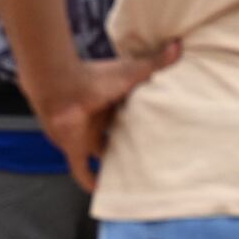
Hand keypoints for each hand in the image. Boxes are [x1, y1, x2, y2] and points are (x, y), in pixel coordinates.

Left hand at [27, 42, 182, 189]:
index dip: (141, 121)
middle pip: (117, 136)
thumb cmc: (95, 77)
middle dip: (129, 144)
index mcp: (112, 102)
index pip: (129, 115)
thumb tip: (178, 45)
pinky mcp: (75, 149)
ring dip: (112, 163)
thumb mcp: (130, 72)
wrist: (60, 86)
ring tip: (133, 177)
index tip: (159, 128)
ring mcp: (86, 136)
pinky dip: (91, 182)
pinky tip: (104, 193)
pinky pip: (82, 172)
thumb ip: (154, 63)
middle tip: (151, 156)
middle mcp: (99, 120)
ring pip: (101, 154)